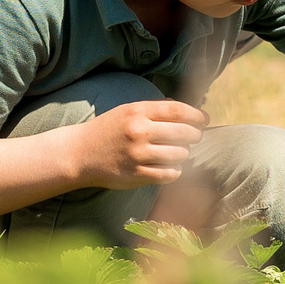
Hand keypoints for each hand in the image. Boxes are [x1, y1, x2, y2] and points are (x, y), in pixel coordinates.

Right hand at [73, 100, 207, 188]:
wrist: (79, 154)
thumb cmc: (108, 130)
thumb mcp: (128, 111)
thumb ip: (156, 108)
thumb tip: (187, 109)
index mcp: (138, 112)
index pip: (178, 111)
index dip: (197, 115)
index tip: (205, 120)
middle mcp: (139, 131)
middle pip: (184, 133)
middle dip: (195, 135)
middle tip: (195, 137)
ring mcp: (137, 154)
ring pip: (179, 154)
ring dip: (184, 154)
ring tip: (178, 152)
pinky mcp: (135, 175)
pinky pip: (169, 174)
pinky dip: (175, 171)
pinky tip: (171, 167)